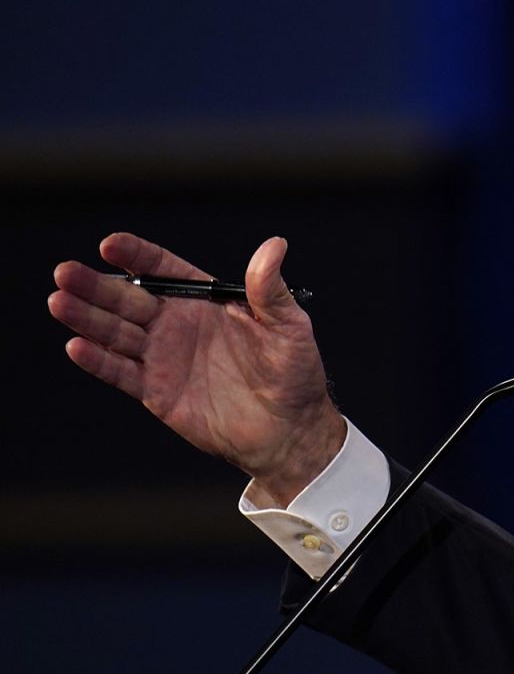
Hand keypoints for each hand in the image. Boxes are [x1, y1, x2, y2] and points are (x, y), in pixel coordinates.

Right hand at [48, 233, 346, 503]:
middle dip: (98, 285)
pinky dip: (99, 360)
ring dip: (88, 317)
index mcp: (207, 300)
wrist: (288, 429)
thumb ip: (271, 288)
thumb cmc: (295, 373)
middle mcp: (179, 323)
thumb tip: (275, 245)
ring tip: (59, 300)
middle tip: (67, 272)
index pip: (164, 271)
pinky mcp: (157, 390)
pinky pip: (122, 371)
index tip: (110, 245)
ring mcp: (165, 356)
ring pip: (117, 331)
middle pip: (130, 298)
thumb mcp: (289, 325)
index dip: (137, 256)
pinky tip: (77, 346)